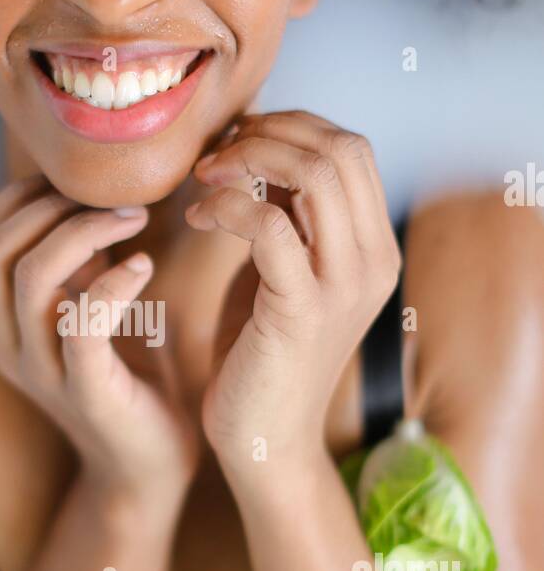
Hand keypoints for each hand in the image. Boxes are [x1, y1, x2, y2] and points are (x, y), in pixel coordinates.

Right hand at [0, 174, 199, 501]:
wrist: (149, 470)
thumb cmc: (130, 384)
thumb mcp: (93, 315)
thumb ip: (79, 270)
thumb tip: (85, 201)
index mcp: (5, 324)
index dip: (22, 198)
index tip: (79, 184)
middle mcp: (10, 346)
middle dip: (50, 207)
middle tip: (113, 199)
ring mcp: (43, 372)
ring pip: (31, 279)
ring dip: (84, 233)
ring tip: (134, 220)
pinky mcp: (85, 392)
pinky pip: (81, 324)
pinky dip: (113, 283)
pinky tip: (145, 268)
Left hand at [184, 111, 401, 480]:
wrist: (265, 443)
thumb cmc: (262, 354)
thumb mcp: (281, 272)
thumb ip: (285, 216)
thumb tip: (256, 148)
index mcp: (374, 247)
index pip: (350, 148)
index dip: (290, 127)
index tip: (236, 142)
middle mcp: (373, 261)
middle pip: (340, 148)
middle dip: (270, 133)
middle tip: (217, 155)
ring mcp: (343, 285)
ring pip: (314, 173)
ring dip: (249, 158)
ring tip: (205, 178)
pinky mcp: (301, 309)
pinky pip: (267, 223)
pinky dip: (227, 205)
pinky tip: (197, 218)